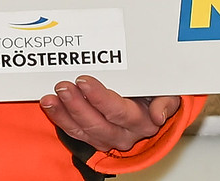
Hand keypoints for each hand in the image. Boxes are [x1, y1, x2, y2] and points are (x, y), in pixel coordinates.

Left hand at [40, 77, 180, 152]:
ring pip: (82, 130)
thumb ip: (167, 101)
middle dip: (77, 106)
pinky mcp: (93, 137)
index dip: (100, 98)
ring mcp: (106, 137)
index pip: (118, 112)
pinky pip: (74, 131)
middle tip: (63, 86)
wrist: (153, 109)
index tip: (84, 81)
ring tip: (50, 98)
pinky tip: (49, 105)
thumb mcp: (169, 93)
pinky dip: (60, 118)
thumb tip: (159, 115)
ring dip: (64, 113)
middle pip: (97, 124)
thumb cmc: (155, 94)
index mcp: (141, 121)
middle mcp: (123, 134)